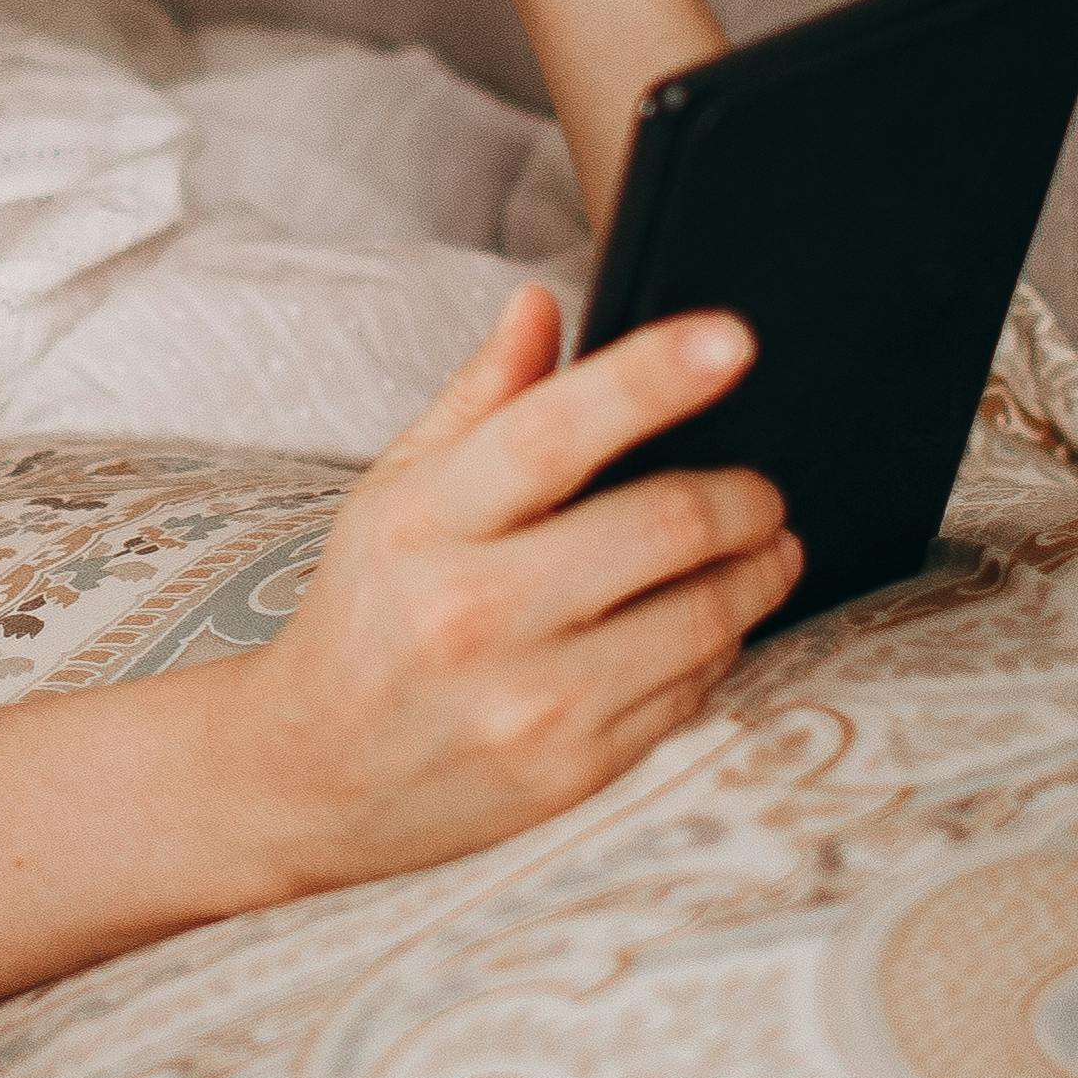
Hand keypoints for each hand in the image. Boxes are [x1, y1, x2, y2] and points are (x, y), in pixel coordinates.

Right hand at [203, 285, 799, 897]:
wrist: (313, 773)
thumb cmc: (367, 612)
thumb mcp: (394, 492)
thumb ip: (480, 397)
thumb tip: (542, 303)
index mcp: (423, 521)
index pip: (552, 432)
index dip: (651, 379)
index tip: (730, 339)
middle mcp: (473, 612)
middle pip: (663, 525)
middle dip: (746, 493)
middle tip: (762, 485)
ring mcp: (529, 702)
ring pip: (703, 615)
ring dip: (758, 570)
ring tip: (764, 546)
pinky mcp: (575, 769)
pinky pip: (693, 688)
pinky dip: (718, 644)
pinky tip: (701, 622)